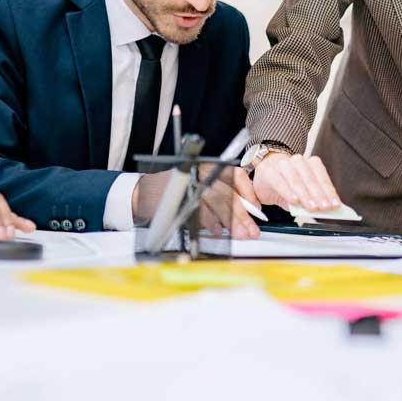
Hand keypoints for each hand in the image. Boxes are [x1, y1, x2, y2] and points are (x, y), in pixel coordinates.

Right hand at [132, 167, 260, 239]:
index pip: (235, 175)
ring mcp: (189, 183)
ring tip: (238, 234)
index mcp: (209, 166)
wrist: (144, 192)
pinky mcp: (178, 196)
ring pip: (216, 201)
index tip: (257, 209)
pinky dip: (210, 223)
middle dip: (242, 214)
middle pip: (227, 192)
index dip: (249, 192)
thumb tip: (246, 213)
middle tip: (251, 230)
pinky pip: (198, 210)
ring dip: (229, 220)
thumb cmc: (176, 190)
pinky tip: (218, 232)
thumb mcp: (202, 186)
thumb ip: (222, 196)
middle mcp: (200, 171)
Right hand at [252, 152, 340, 212]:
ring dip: (305, 195)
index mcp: (309, 163)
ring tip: (311, 207)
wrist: (264, 174)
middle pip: (310, 178)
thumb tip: (324, 209)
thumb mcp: (301, 192)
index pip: (322, 176)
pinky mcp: (269, 172)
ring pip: (296, 180)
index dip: (329, 191)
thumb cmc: (286, 184)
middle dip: (319, 195)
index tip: (335, 204)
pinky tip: (294, 201)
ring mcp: (282, 165)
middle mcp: (297, 161)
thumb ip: (312, 199)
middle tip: (324, 207)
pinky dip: (288, 192)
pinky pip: (280, 182)